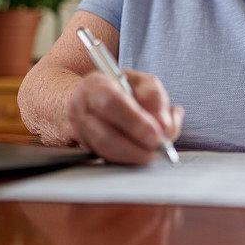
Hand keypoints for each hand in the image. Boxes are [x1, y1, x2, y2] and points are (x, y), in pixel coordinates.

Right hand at [68, 69, 183, 164]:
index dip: (135, 122)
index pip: (111, 104)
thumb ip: (156, 101)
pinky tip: (145, 151)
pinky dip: (131, 159)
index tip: (156, 135)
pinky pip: (110, 160)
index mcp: (94, 86)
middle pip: (105, 137)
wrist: (95, 97)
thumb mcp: (143, 83)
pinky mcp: (87, 150)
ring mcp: (80, 134)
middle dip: (137, 149)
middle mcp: (81, 111)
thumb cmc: (121, 88)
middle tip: (158, 149)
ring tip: (155, 152)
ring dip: (135, 157)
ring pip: (106, 153)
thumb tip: (164, 127)